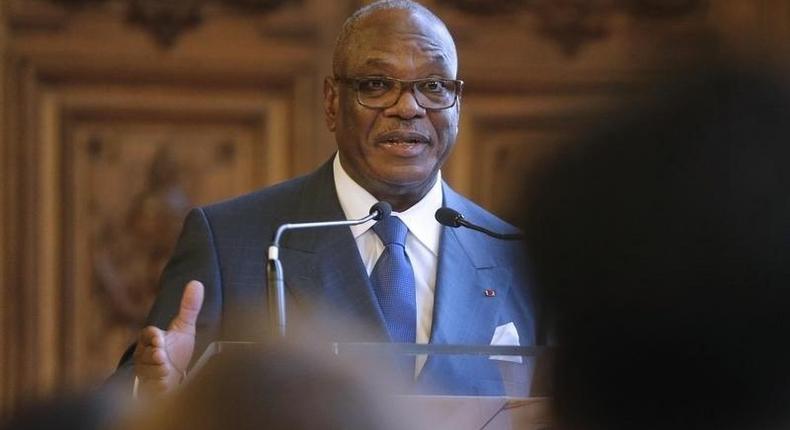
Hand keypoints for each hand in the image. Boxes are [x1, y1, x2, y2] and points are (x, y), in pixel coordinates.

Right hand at [133, 280, 203, 396]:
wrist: (175, 376)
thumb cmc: (176, 350)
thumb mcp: (185, 328)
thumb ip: (189, 307)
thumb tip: (196, 283)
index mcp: (151, 338)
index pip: (148, 334)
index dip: (152, 335)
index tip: (159, 337)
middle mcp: (144, 354)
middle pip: (146, 352)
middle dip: (154, 354)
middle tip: (160, 353)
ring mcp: (145, 370)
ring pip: (149, 369)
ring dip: (159, 369)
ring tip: (166, 367)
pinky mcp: (148, 387)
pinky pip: (152, 385)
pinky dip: (159, 383)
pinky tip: (166, 380)